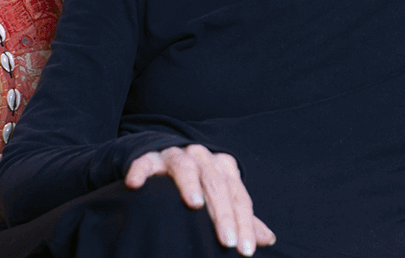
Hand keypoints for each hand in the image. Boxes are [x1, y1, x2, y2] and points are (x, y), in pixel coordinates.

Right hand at [125, 144, 274, 255]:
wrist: (166, 160)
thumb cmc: (201, 185)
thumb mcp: (222, 199)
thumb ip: (241, 218)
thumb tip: (268, 239)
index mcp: (223, 167)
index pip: (238, 196)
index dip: (244, 223)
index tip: (245, 250)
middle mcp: (202, 158)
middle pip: (217, 183)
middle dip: (223, 214)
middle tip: (227, 241)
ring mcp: (175, 156)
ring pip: (185, 167)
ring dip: (190, 184)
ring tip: (194, 205)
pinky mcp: (150, 158)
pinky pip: (145, 162)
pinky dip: (141, 171)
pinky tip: (136, 185)